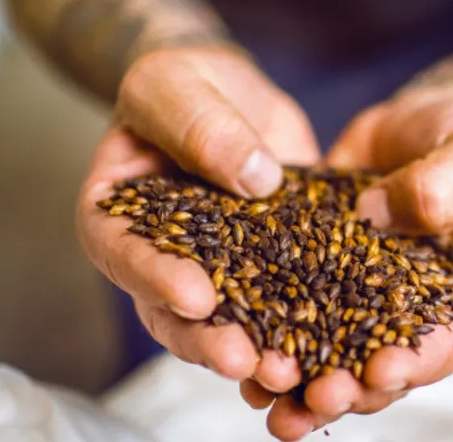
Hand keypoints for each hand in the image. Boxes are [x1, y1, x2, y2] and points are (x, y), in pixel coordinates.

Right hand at [76, 45, 319, 387]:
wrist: (229, 91)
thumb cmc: (184, 82)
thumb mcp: (176, 85)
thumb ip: (199, 124)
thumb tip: (253, 177)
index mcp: (117, 215)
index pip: (125, 254)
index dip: (156, 280)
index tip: (197, 298)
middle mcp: (163, 255)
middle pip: (174, 311)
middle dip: (209, 339)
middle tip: (247, 359)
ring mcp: (217, 267)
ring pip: (230, 319)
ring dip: (259, 348)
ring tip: (292, 370)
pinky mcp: (269, 265)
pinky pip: (284, 298)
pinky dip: (305, 322)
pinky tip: (335, 342)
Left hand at [242, 92, 452, 440]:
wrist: (427, 120)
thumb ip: (447, 188)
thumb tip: (377, 215)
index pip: (446, 345)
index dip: (414, 364)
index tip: (378, 372)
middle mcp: (411, 312)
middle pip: (380, 366)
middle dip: (346, 387)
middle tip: (314, 397)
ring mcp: (362, 297)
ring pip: (329, 350)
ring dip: (298, 378)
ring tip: (266, 390)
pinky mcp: (319, 272)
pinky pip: (289, 304)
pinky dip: (264, 327)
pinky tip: (235, 346)